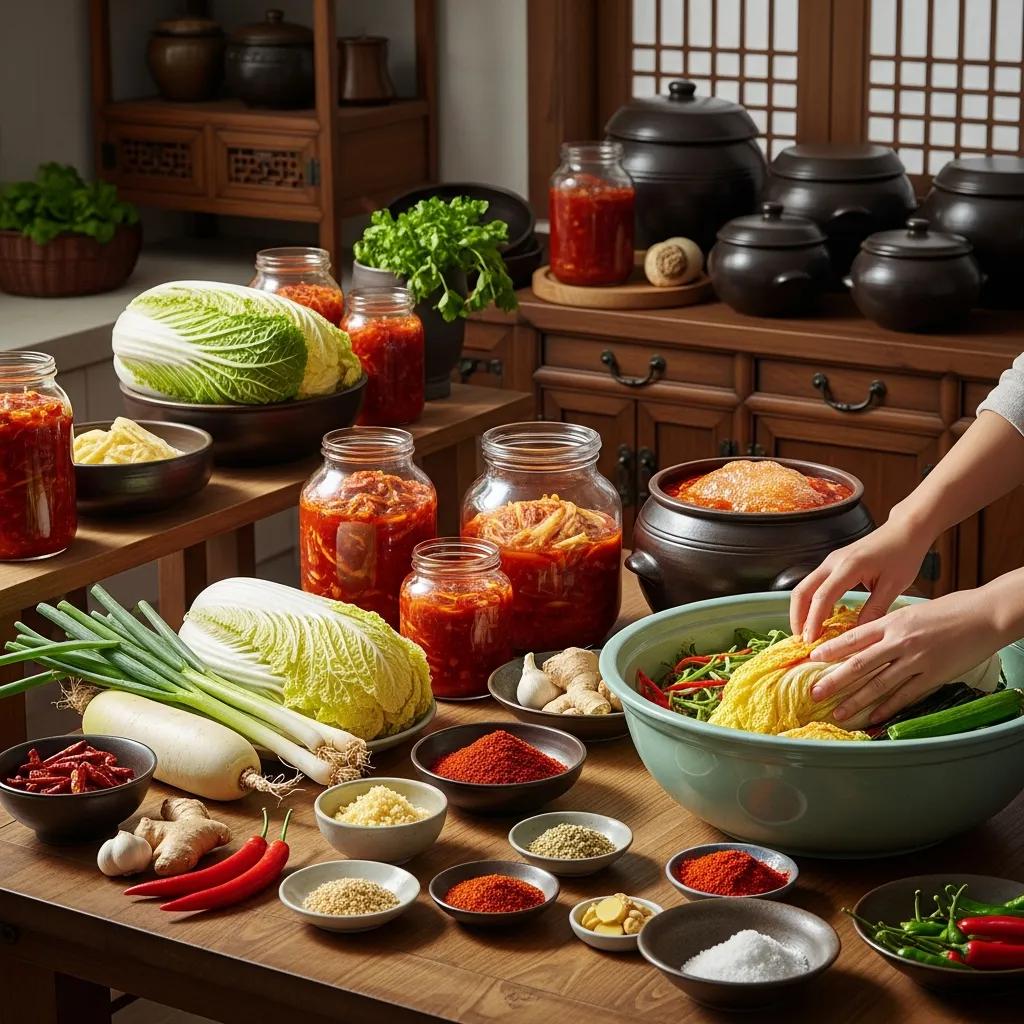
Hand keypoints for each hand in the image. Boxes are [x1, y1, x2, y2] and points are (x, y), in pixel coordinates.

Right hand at [789, 518, 930, 640]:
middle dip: (797, 617)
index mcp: (849, 567)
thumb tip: (859, 634)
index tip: (811, 642)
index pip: (822, 597)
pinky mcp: (833, 563)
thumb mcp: (894, 585)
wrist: (905, 530)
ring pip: (805, 587)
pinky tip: (819, 617)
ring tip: (807, 632)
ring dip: (802, 610)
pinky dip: (811, 602)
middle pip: (802, 591)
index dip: (813, 621)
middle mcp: (833, 562)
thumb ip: (874, 610)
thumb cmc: (903, 554)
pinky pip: (815, 584)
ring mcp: (830, 561)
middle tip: (802, 640)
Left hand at [806, 589, 1002, 723]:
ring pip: (879, 684)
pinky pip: (905, 695)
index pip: (853, 637)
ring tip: (839, 713)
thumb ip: (888, 626)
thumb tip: (866, 639)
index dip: (831, 649)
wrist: (985, 615)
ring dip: (856, 701)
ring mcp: (916, 660)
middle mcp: (900, 642)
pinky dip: (887, 708)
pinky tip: (873, 717)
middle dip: (834, 680)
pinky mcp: (933, 676)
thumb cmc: (949, 610)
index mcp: (892, 622)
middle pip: (859, 664)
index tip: (812, 658)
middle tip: (814, 693)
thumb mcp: (911, 612)